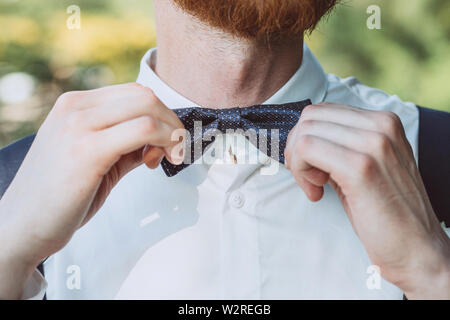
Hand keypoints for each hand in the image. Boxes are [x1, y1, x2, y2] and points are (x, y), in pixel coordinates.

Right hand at [0, 83, 183, 297]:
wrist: (22, 227)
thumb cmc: (60, 198)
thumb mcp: (95, 160)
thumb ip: (126, 146)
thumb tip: (159, 142)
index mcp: (75, 105)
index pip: (134, 93)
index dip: (161, 115)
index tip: (166, 143)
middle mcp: (75, 108)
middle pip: (145, 96)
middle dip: (172, 122)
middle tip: (177, 150)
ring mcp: (79, 125)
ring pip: (148, 108)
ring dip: (172, 132)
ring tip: (170, 157)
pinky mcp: (87, 150)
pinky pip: (144, 130)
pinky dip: (164, 142)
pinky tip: (156, 163)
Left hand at [284, 102, 449, 298]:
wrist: (416, 247)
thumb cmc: (385, 210)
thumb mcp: (365, 164)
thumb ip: (340, 144)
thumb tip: (301, 137)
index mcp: (383, 121)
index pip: (322, 110)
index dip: (305, 138)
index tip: (310, 166)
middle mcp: (381, 126)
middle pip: (310, 117)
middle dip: (297, 148)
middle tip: (308, 177)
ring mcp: (373, 144)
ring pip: (305, 132)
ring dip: (298, 162)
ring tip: (314, 186)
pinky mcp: (361, 167)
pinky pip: (307, 149)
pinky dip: (301, 172)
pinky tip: (317, 192)